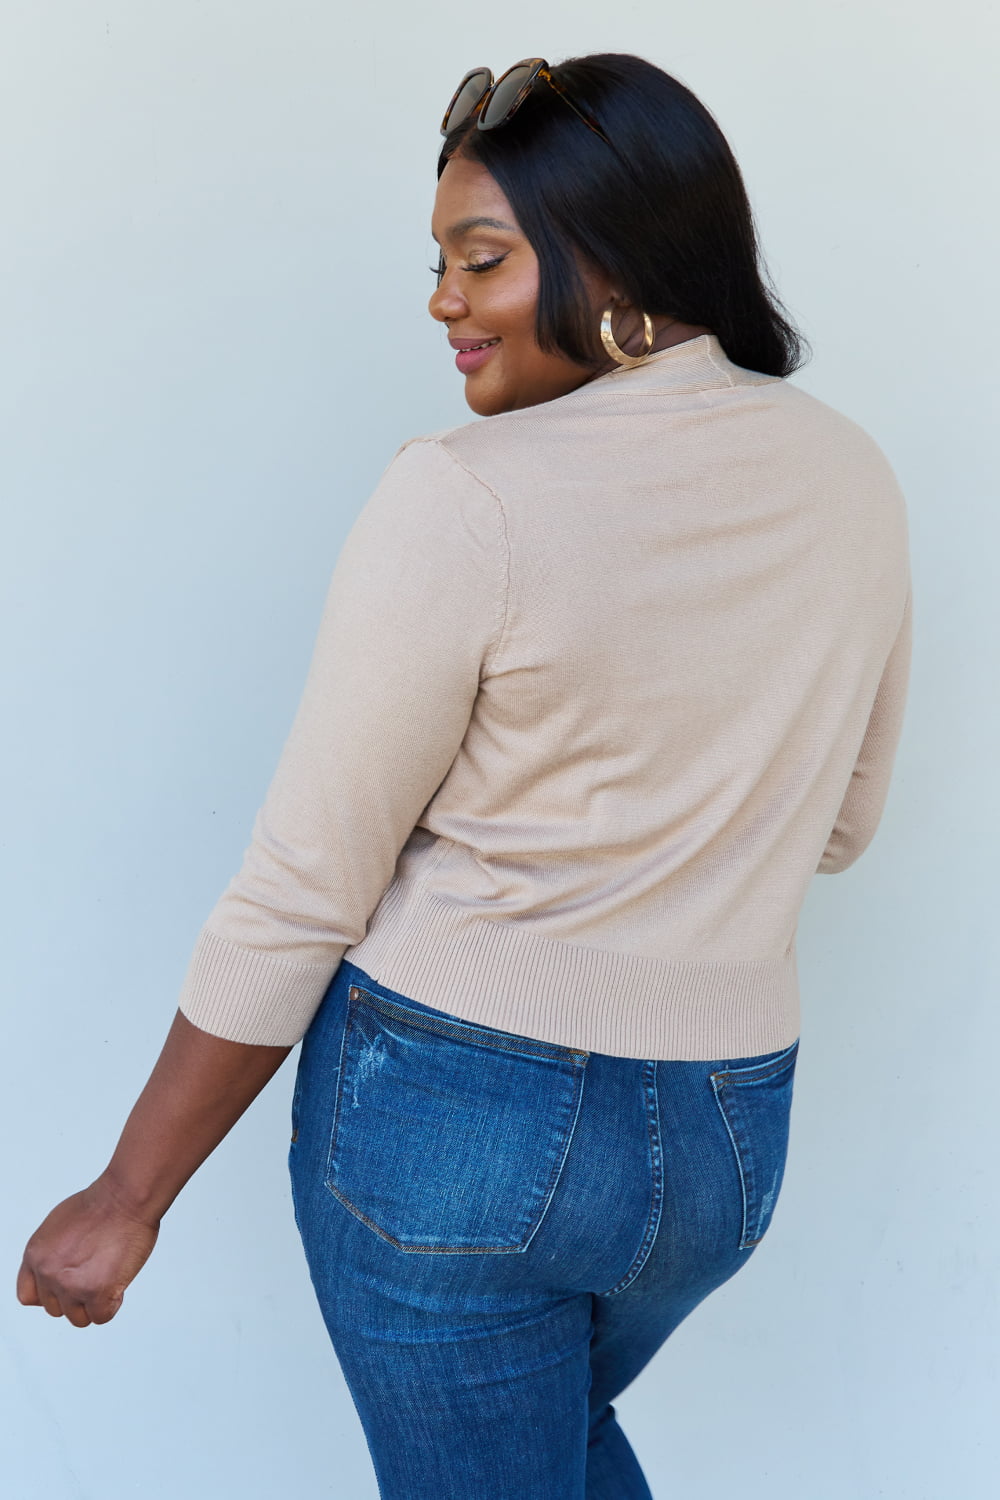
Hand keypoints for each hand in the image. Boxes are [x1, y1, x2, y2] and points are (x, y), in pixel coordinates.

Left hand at [17, 1176, 158, 1327]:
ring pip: (79, 1317)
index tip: (64, 1288)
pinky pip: (102, 1316)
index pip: (28, 1296)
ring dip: (95, 1302)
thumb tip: (57, 1270)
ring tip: (108, 1274)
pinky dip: (113, 1303)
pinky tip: (118, 1280)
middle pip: (56, 1309)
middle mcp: (48, 1272)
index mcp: (35, 1255)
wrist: (126, 1197)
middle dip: (76, 1296)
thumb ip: (51, 1253)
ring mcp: (71, 1285)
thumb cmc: (102, 1203)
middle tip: (95, 1272)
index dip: (50, 1294)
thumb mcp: (59, 1225)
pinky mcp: (97, 1293)